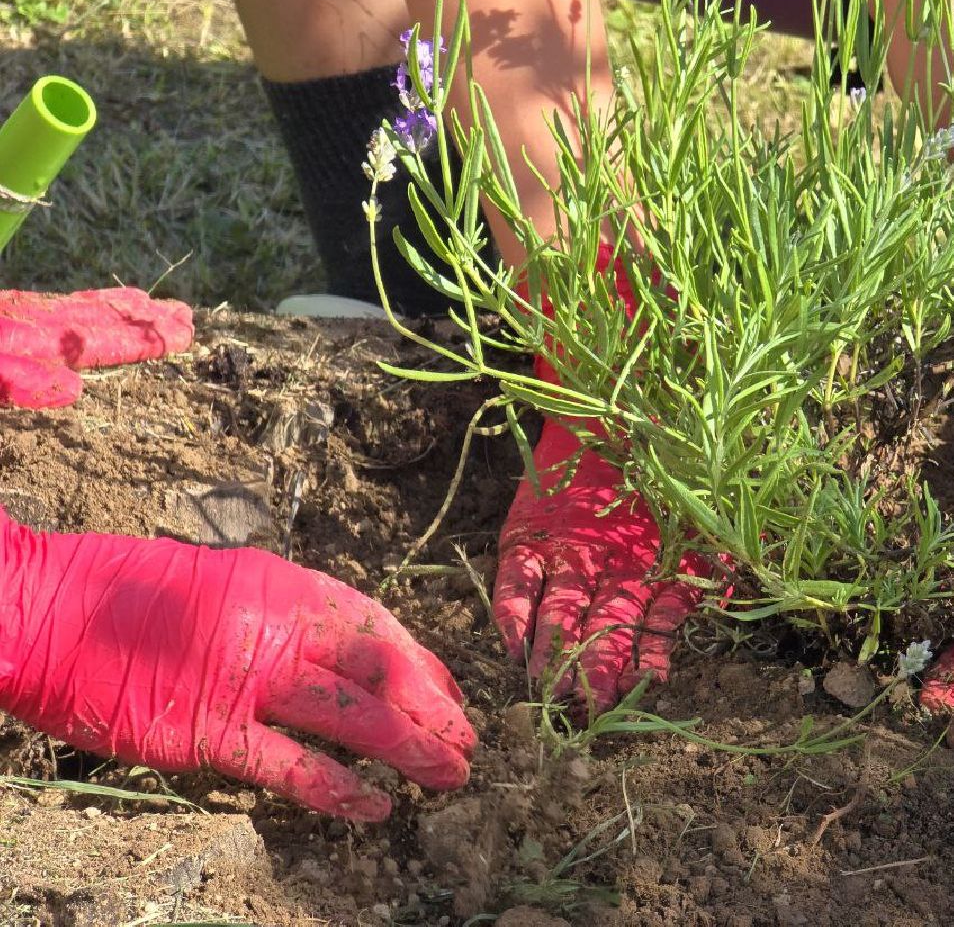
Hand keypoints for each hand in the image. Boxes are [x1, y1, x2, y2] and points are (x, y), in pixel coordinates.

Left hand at [0, 287, 192, 407]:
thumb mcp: (0, 378)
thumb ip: (29, 381)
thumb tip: (76, 389)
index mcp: (43, 343)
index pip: (107, 342)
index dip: (145, 341)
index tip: (183, 336)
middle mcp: (46, 323)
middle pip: (107, 318)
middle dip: (149, 318)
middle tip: (187, 316)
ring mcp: (35, 313)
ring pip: (92, 307)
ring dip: (131, 308)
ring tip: (163, 306)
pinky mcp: (23, 309)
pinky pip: (72, 301)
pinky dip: (101, 299)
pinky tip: (111, 301)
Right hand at [0, 509, 474, 821]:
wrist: (47, 608)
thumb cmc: (131, 593)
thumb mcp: (230, 583)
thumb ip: (286, 616)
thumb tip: (342, 653)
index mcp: (288, 586)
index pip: (379, 628)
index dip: (423, 665)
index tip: (451, 696)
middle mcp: (280, 626)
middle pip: (383, 670)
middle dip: (434, 709)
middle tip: (468, 744)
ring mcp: (246, 678)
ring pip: (354, 716)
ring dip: (410, 748)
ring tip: (450, 776)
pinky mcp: (207, 731)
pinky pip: (289, 765)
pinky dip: (338, 788)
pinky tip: (376, 807)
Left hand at [492, 247, 708, 714]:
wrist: (600, 329)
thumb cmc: (668, 367)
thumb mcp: (717, 405)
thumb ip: (737, 451)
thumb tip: (770, 472)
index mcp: (678, 536)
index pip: (668, 604)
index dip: (656, 641)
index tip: (651, 676)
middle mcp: (630, 548)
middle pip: (617, 618)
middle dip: (605, 662)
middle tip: (595, 704)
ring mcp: (580, 541)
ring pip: (570, 609)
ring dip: (561, 649)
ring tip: (553, 690)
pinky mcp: (533, 525)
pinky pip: (521, 574)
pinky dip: (514, 605)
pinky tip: (510, 637)